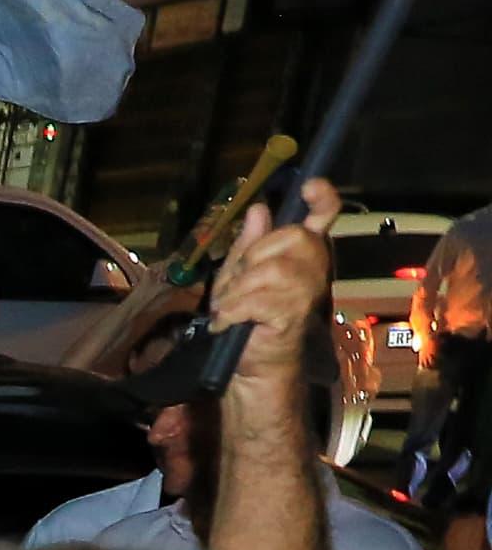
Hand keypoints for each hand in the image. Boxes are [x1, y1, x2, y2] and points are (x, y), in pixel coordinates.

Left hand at [209, 175, 339, 384]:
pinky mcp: (294, 315)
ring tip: (230, 308)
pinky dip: (232, 311)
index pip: (323, 217)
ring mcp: (307, 291)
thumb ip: (248, 243)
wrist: (248, 364)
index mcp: (301, 252)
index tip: (311, 185)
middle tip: (236, 286)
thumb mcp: (236, 274)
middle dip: (252, 258)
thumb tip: (258, 208)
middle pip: (291, 236)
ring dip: (238, 289)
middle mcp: (313, 267)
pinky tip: (227, 322)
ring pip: (272, 269)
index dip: (322, 198)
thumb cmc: (244, 316)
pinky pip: (257, 300)